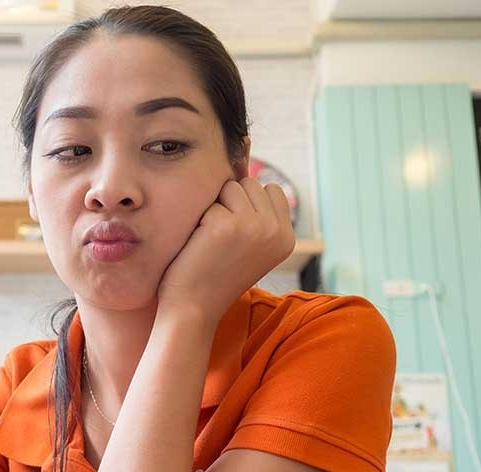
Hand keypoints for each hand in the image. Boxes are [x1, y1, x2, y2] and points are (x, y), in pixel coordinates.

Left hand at [157, 178, 294, 321]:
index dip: (246, 203)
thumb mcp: (250, 244)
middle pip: (250, 183)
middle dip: (230, 203)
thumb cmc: (214, 274)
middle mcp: (277, 231)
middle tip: (220, 240)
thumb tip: (247, 154)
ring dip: (215, 208)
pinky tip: (200, 245)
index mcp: (287, 238)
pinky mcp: (226, 224)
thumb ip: (259, 213)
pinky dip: (199, 219)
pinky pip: (209, 201)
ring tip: (211, 241)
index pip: (271, 189)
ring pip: (231, 186)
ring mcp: (254, 226)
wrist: (193, 309)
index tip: (234, 234)